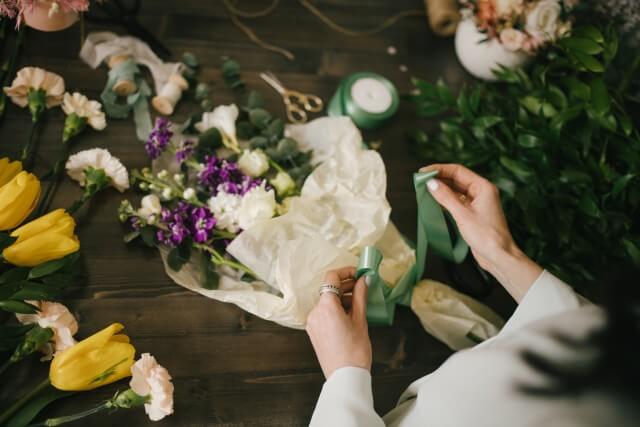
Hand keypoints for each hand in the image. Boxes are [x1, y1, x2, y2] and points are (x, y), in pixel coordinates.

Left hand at [306, 266, 371, 378]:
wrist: (345, 376)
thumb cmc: (355, 351)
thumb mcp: (360, 320)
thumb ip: (360, 296)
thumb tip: (364, 280)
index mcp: (326, 307)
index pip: (331, 278)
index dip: (346, 272)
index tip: (358, 274)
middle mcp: (315, 312)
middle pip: (328, 289)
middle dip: (345, 285)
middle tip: (362, 285)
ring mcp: (312, 322)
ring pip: (326, 301)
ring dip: (341, 297)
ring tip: (358, 301)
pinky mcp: (313, 330)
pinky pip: (323, 312)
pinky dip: (335, 308)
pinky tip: (349, 313)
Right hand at [421, 163, 541, 301]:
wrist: (498, 256)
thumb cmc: (486, 236)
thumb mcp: (463, 215)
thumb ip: (446, 197)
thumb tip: (431, 183)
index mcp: (483, 187)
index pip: (458, 171)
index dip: (440, 169)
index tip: (423, 171)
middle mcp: (481, 192)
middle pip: (456, 179)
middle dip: (439, 179)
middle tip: (421, 180)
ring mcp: (477, 203)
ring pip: (456, 191)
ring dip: (441, 189)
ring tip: (424, 189)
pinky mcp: (473, 213)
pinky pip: (457, 201)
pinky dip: (445, 200)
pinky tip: (434, 201)